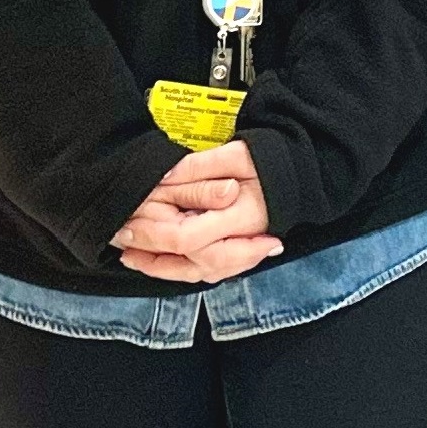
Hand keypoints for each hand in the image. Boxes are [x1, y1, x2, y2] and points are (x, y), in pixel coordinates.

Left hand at [113, 140, 279, 284]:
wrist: (301, 172)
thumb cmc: (271, 159)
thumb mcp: (236, 153)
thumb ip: (199, 166)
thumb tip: (163, 178)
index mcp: (243, 214)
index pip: (191, 237)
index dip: (154, 236)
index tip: (128, 228)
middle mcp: (246, 239)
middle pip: (194, 264)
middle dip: (154, 259)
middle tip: (125, 244)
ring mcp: (247, 248)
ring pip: (202, 274)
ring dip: (165, 269)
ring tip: (135, 258)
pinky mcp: (243, 250)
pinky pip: (211, 271)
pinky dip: (183, 270)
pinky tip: (163, 262)